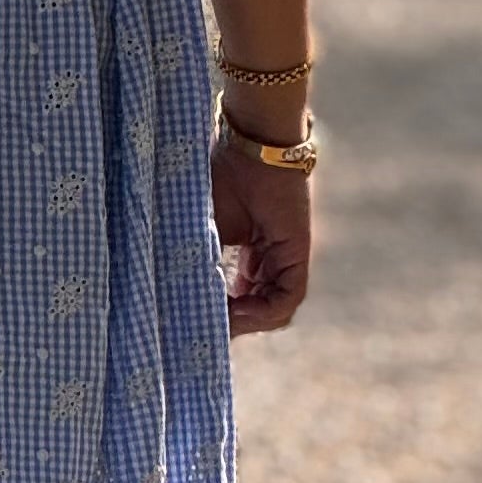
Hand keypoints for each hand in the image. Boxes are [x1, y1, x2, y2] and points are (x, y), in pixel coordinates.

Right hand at [212, 126, 314, 337]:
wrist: (248, 150)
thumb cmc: (220, 181)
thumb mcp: (202, 235)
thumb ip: (202, 269)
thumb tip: (184, 305)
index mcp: (249, 256)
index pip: (239, 301)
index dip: (220, 317)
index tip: (194, 324)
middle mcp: (269, 261)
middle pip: (256, 311)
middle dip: (231, 325)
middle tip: (203, 332)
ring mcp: (285, 260)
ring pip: (273, 312)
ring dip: (246, 322)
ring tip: (219, 320)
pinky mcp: (297, 255)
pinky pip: (287, 299)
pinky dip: (263, 311)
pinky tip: (237, 310)